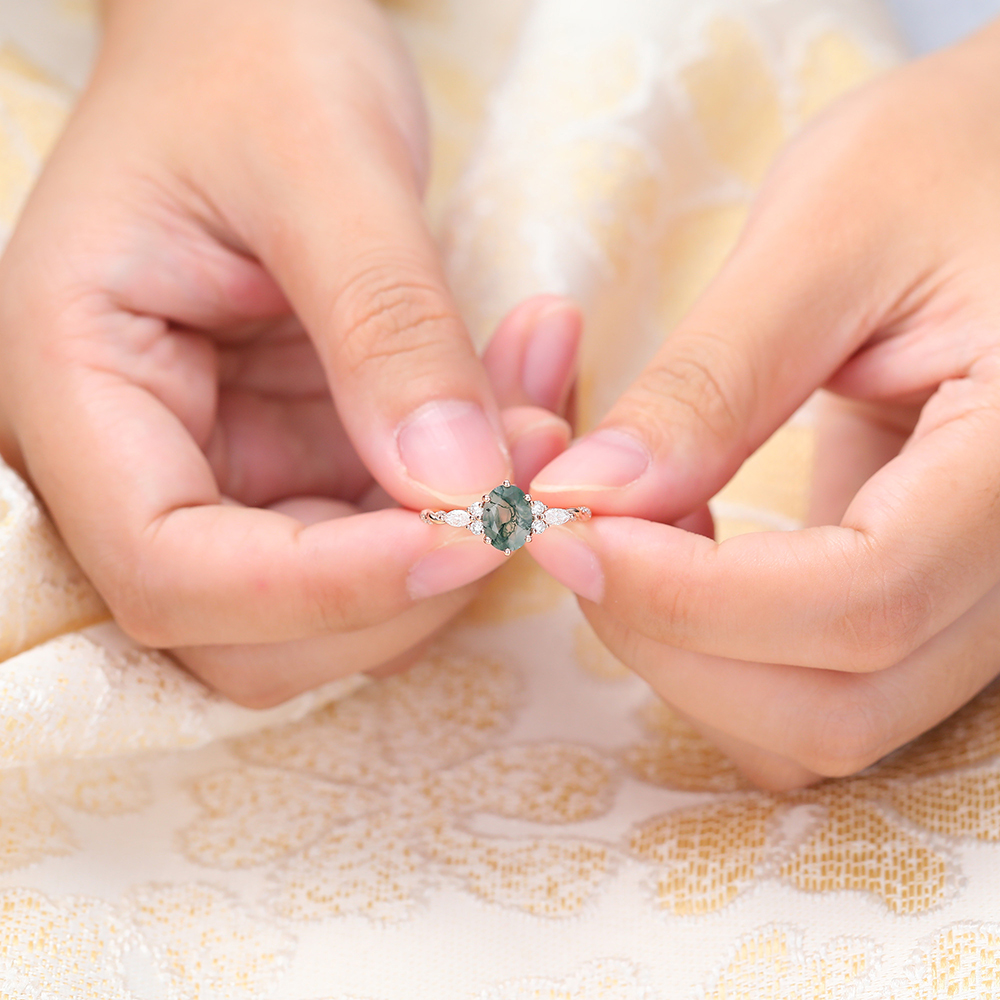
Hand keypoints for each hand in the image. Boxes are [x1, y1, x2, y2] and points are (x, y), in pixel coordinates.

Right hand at [0, 0, 576, 704]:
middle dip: (405, 583)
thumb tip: (463, 488)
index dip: (322, 587)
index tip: (472, 537)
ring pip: (335, 602)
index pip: (169, 567)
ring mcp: (217, 469)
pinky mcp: (292, 462)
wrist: (252, 35)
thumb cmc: (255, 61)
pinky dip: (468, 493)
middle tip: (528, 483)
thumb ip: (387, 327)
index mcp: (75, 382)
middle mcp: (130, 456)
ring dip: (457, 539)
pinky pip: (388, 532)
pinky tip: (529, 395)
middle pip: (252, 628)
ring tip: (545, 410)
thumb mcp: (324, 164)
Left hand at [526, 19, 999, 788]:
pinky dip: (730, 657)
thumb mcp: (829, 232)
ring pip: (834, 726)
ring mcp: (996, 595)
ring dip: (694, 662)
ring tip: (630, 538)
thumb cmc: (955, 157)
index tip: (566, 529)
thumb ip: (711, 382)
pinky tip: (684, 554)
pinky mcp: (943, 594)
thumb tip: (585, 501)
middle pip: (841, 705)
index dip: (688, 595)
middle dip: (673, 642)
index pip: (862, 602)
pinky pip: (833, 688)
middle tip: (578, 537)